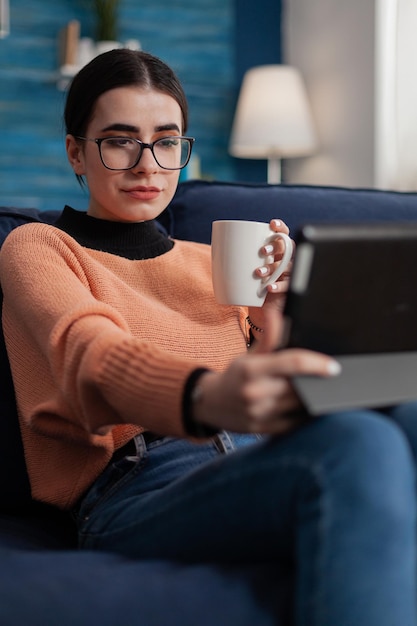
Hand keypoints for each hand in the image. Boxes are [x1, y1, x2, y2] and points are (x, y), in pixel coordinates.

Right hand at [192, 310, 340, 434]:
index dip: (317, 364)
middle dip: (317, 383)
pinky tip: (311, 408)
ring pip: (299, 407)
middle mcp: (254, 392)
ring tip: (325, 393)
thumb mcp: (249, 355)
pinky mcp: (263, 430)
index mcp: (251, 369)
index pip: (292, 363)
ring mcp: (259, 413)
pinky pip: (293, 424)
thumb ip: (268, 337)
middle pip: (299, 387)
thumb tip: (277, 313)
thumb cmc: (235, 376)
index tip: (334, 367)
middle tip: (333, 381)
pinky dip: (305, 416)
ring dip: (314, 400)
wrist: (210, 403)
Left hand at [248, 219, 293, 333]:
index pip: (283, 234)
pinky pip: (287, 286)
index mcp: (275, 251)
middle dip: (276, 246)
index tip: (272, 224)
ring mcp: (287, 275)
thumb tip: (216, 248)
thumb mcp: (244, 269)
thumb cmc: (250, 284)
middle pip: (287, 247)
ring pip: (286, 266)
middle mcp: (284, 260)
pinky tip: (269, 288)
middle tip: (262, 251)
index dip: (280, 227)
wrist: (258, 307)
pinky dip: (278, 286)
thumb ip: (237, 258)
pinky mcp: (287, 289)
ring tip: (258, 273)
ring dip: (272, 267)